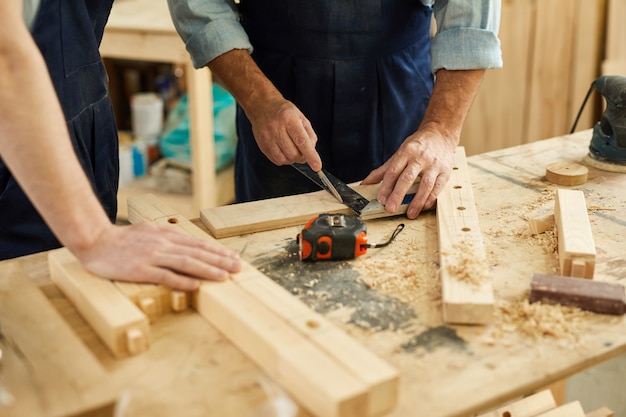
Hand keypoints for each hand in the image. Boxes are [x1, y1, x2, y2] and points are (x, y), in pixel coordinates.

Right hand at [74, 222, 240, 290]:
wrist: (94, 241)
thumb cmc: (122, 239)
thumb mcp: (149, 231)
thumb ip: (168, 238)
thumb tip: (188, 246)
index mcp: (166, 235)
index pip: (198, 244)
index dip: (218, 252)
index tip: (234, 258)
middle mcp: (162, 244)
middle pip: (197, 253)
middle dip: (220, 261)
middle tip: (238, 268)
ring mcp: (151, 256)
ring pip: (185, 262)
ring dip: (207, 270)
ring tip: (223, 277)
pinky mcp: (139, 269)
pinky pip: (164, 275)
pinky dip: (181, 280)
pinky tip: (195, 285)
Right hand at [249, 98, 321, 170]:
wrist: (262, 106)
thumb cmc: (284, 112)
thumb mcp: (301, 117)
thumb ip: (309, 135)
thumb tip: (312, 152)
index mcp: (289, 119)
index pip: (302, 141)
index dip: (311, 155)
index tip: (317, 166)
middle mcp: (276, 128)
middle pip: (293, 154)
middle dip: (302, 157)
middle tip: (303, 151)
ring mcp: (267, 137)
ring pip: (284, 159)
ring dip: (292, 159)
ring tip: (292, 149)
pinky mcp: (262, 145)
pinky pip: (276, 160)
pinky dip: (284, 159)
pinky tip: (284, 150)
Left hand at [361, 126, 455, 218]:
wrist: (440, 134)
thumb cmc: (417, 146)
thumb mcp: (399, 153)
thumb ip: (383, 170)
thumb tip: (365, 183)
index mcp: (406, 152)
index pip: (393, 171)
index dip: (386, 186)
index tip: (381, 199)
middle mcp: (420, 158)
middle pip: (407, 178)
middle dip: (398, 195)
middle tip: (391, 208)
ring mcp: (434, 165)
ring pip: (425, 184)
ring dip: (417, 201)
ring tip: (410, 214)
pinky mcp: (445, 171)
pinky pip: (438, 187)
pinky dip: (431, 198)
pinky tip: (424, 206)